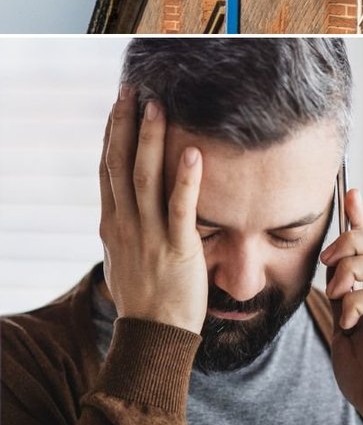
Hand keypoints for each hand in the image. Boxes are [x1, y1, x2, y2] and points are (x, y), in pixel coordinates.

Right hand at [99, 85, 207, 333]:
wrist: (155, 335)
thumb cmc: (148, 300)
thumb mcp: (127, 259)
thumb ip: (127, 230)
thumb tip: (124, 212)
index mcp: (112, 224)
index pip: (108, 169)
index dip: (112, 134)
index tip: (118, 104)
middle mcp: (125, 224)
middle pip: (119, 164)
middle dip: (125, 124)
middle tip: (133, 89)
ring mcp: (149, 235)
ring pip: (145, 177)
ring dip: (151, 139)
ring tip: (158, 105)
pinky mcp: (178, 248)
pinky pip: (181, 208)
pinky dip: (186, 179)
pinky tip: (193, 152)